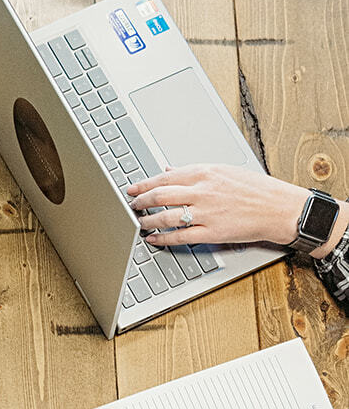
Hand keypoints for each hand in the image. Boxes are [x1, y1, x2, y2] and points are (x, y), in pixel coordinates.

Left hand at [126, 164, 305, 249]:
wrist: (278, 208)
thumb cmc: (255, 189)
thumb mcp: (224, 170)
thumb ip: (194, 171)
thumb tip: (170, 169)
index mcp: (205, 172)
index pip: (165, 177)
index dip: (143, 184)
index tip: (131, 188)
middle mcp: (203, 191)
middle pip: (160, 195)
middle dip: (140, 201)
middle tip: (131, 205)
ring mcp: (206, 212)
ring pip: (165, 217)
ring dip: (147, 221)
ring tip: (139, 223)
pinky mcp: (211, 232)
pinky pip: (179, 237)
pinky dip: (162, 238)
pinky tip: (154, 239)